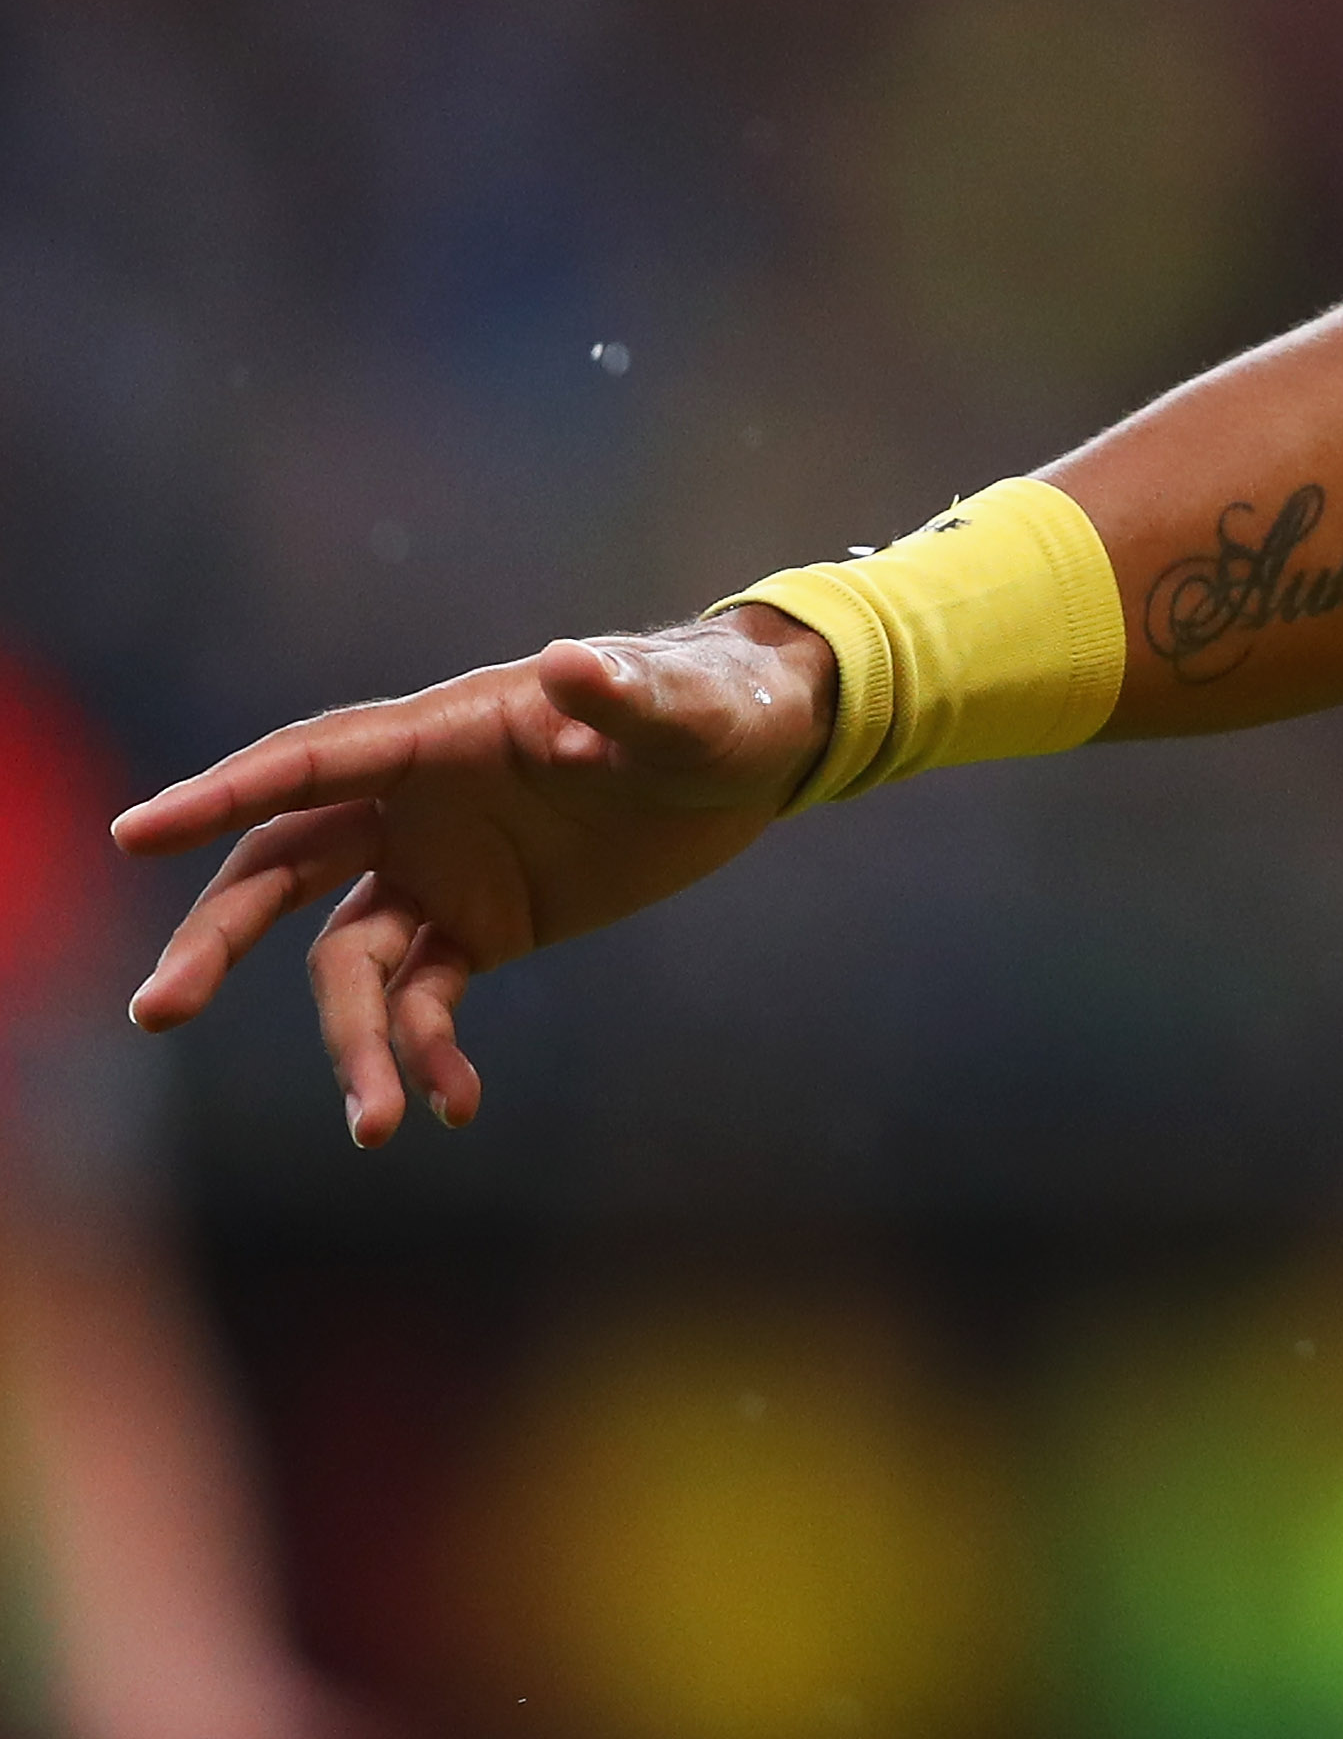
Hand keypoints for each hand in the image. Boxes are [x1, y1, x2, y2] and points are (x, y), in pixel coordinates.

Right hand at [112, 616, 833, 1148]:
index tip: (135, 834)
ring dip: (352, 1043)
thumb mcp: (688, 708)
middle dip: (217, 939)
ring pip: (347, 962)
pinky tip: (455, 1107)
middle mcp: (417, 805)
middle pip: (280, 872)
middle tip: (158, 1012)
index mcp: (442, 735)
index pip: (312, 763)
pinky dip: (428, 1055)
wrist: (756, 751)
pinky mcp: (484, 926)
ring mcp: (441, 869)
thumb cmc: (719, 705)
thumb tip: (570, 665)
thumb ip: (626, 697)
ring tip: (378, 1127)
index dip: (224, 795)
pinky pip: (425, 999)